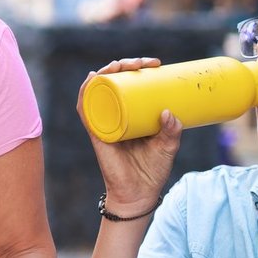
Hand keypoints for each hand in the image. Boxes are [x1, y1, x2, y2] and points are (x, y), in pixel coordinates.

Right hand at [77, 59, 182, 214]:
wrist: (138, 194)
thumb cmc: (153, 170)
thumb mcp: (169, 146)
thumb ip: (172, 130)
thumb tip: (168, 112)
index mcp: (133, 114)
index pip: (132, 84)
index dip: (140, 69)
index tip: (157, 64)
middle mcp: (116, 115)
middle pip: (114, 82)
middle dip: (125, 65)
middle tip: (144, 63)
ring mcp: (104, 123)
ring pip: (99, 91)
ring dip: (105, 73)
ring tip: (120, 65)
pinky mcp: (96, 133)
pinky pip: (85, 110)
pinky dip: (86, 93)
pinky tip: (91, 79)